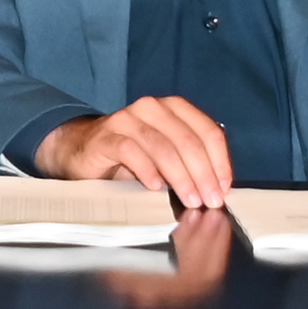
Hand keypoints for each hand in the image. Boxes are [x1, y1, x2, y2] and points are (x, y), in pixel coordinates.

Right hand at [35, 96, 232, 207]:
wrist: (83, 150)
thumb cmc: (132, 156)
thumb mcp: (166, 156)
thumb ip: (190, 163)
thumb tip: (219, 189)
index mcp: (173, 109)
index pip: (208, 131)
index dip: (220, 162)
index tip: (224, 188)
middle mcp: (152, 108)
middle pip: (188, 140)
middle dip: (203, 174)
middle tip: (210, 200)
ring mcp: (127, 120)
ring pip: (162, 146)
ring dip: (181, 176)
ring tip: (190, 200)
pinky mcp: (106, 137)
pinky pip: (131, 152)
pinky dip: (148, 171)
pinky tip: (156, 188)